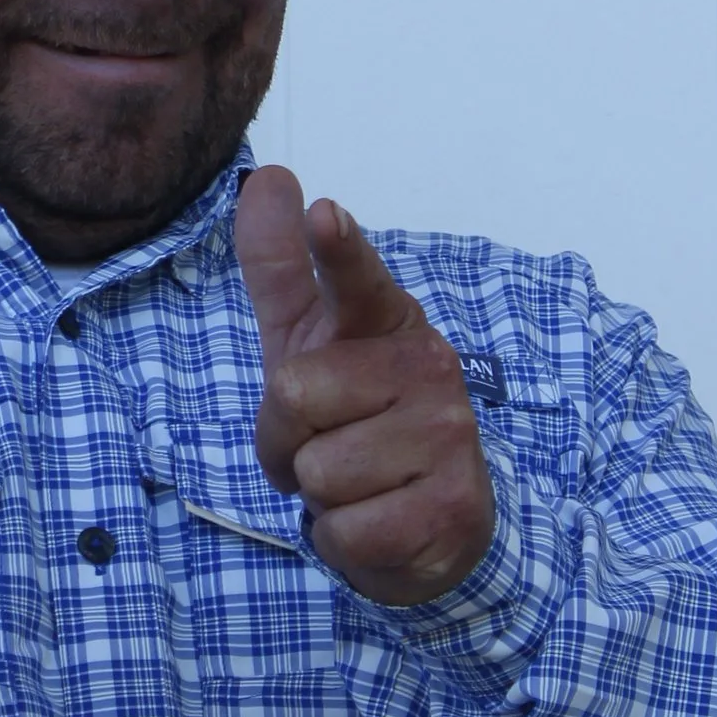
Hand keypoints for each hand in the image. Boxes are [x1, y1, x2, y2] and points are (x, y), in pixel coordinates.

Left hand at [232, 167, 494, 607]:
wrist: (432, 524)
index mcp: (388, 323)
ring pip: (315, 470)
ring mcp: (447, 438)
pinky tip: (379, 521)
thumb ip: (282, 265)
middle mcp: (428, 369)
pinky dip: (343, 540)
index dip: (338, 249)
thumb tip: (268, 177)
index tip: (324, 214)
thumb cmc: (358, 417)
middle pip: (293, 394)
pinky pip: (342, 528)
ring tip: (360, 483)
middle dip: (289, 438)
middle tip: (330, 443)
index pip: (358, 280)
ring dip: (319, 494)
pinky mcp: (449, 507)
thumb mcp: (309, 341)